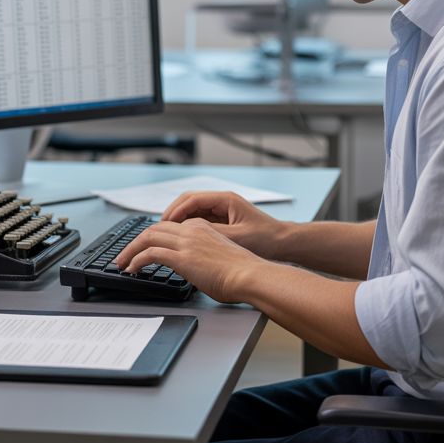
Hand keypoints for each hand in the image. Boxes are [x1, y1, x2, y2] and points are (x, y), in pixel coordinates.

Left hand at [111, 218, 267, 303]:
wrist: (251, 276)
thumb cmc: (242, 273)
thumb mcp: (220, 257)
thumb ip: (204, 257)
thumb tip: (197, 270)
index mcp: (202, 228)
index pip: (169, 227)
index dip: (152, 237)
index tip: (143, 248)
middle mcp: (192, 230)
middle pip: (154, 228)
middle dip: (135, 242)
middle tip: (124, 255)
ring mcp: (186, 242)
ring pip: (148, 237)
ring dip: (130, 250)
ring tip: (121, 263)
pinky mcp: (182, 256)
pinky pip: (150, 253)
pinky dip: (136, 259)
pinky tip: (131, 268)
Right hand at [161, 191, 288, 259]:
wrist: (284, 244)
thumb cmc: (266, 239)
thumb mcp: (236, 237)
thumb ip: (211, 233)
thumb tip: (187, 234)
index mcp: (225, 199)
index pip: (191, 199)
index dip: (174, 211)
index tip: (162, 224)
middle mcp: (222, 202)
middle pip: (188, 202)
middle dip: (172, 215)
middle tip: (159, 230)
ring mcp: (222, 211)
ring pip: (193, 212)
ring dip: (179, 222)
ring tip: (166, 236)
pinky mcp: (223, 221)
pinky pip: (200, 221)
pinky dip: (189, 228)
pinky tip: (182, 240)